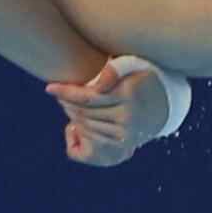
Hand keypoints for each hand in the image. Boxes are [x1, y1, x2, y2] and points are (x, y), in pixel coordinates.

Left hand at [47, 55, 171, 167]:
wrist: (162, 102)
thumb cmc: (139, 78)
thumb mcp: (132, 65)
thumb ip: (115, 69)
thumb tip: (97, 84)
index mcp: (128, 96)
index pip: (87, 98)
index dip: (66, 92)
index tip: (49, 88)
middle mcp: (127, 117)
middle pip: (83, 113)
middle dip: (66, 103)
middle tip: (58, 94)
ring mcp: (126, 135)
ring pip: (85, 127)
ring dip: (72, 117)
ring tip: (66, 106)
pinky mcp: (124, 147)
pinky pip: (90, 147)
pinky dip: (77, 139)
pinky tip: (74, 128)